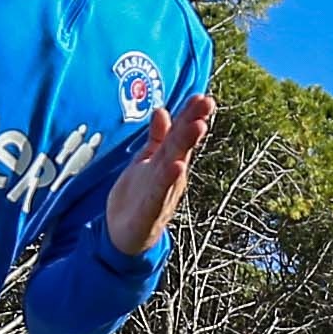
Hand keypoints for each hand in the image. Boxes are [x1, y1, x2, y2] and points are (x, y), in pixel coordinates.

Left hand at [104, 91, 212, 259]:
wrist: (125, 237)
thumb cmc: (138, 196)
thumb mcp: (146, 161)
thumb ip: (156, 138)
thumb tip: (162, 110)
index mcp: (167, 161)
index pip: (179, 134)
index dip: (190, 115)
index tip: (203, 96)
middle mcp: (169, 175)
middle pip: (182, 145)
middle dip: (194, 123)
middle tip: (207, 103)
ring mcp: (162, 193)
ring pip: (175, 165)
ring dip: (186, 146)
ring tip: (198, 126)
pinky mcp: (150, 213)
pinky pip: (160, 194)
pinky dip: (169, 180)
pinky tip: (178, 166)